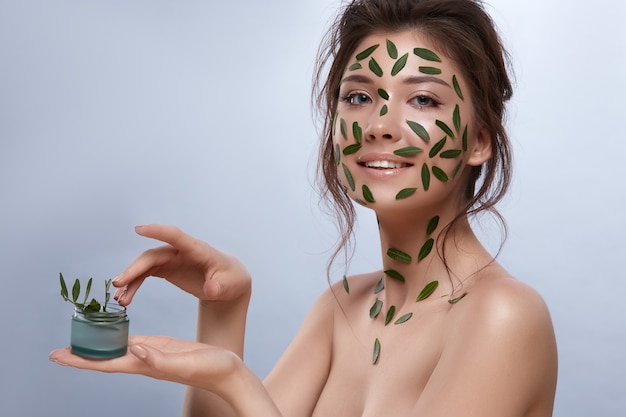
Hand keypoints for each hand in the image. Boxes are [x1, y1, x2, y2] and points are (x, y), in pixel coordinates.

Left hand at [49, 336, 239, 391]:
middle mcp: (145, 361)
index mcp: (147, 365)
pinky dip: (120, 337)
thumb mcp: (185, 363)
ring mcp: (154, 354)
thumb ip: (160, 360)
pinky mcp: (163, 346)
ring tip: (80, 340)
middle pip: (106, 358)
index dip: (82, 361)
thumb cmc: (212, 370)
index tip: (58, 357)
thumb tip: (135, 350)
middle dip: (82, 355)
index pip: (106, 363)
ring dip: (97, 346)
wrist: (229, 372)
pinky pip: (135, 341)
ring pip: (118, 349)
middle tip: (58, 351)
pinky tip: (114, 333)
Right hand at [113, 225, 250, 309]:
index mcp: (197, 250)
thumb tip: (211, 290)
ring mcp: (171, 259)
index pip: (176, 236)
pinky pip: (145, 274)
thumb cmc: (231, 279)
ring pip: (145, 265)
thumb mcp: (231, 284)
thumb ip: (220, 287)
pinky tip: (124, 298)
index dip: (158, 231)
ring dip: (130, 280)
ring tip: (119, 299)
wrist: (228, 284)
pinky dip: (134, 285)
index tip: (139, 229)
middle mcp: (180, 251)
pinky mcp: (166, 269)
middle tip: (119, 283)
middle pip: (153, 255)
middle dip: (135, 268)